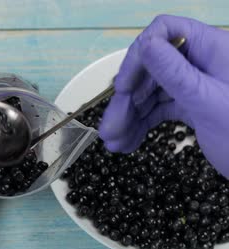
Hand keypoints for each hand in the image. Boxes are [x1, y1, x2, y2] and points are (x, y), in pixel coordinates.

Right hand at [99, 15, 228, 177]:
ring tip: (113, 143)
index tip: (122, 86)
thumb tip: (145, 44)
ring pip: (149, 93)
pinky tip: (127, 142)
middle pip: (150, 69)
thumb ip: (176, 74)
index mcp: (213, 49)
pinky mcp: (192, 105)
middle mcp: (201, 63)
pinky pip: (157, 109)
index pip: (166, 32)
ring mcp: (195, 85)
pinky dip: (140, 125)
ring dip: (128, 117)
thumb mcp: (210, 103)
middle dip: (126, 100)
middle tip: (109, 129)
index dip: (139, 55)